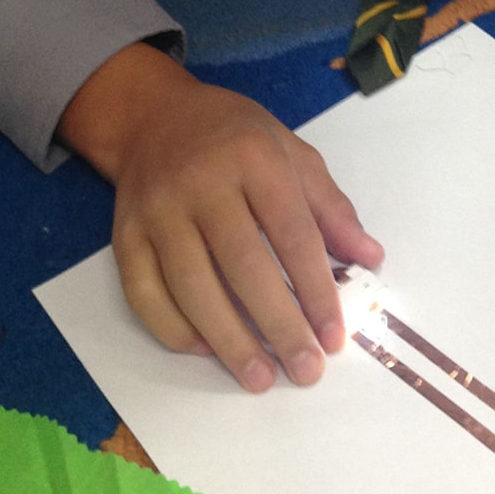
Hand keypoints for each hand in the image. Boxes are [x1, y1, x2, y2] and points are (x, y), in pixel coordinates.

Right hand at [57, 43, 383, 390]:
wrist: (154, 116)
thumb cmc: (237, 139)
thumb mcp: (295, 156)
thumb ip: (332, 210)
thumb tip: (370, 258)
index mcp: (255, 160)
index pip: (293, 236)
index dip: (316, 291)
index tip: (335, 337)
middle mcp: (202, 184)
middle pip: (243, 267)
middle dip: (279, 326)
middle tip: (305, 370)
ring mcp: (157, 210)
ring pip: (191, 286)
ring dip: (228, 340)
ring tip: (260, 377)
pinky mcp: (125, 234)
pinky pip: (144, 292)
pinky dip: (174, 329)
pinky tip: (208, 351)